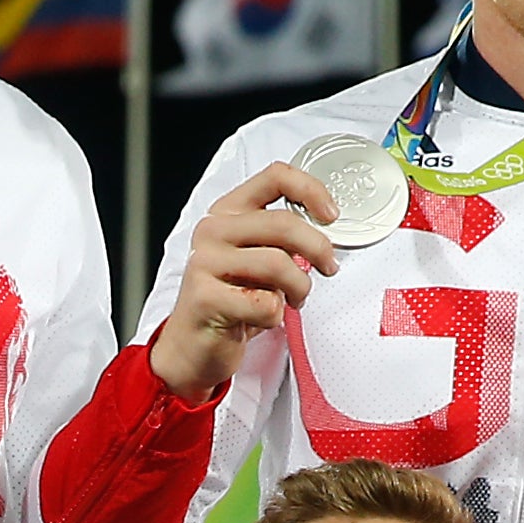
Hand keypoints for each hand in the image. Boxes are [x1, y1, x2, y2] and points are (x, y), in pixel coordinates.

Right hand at [144, 161, 346, 399]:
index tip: (331, 215)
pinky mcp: (205, 297)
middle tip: (328, 267)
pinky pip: (265, 304)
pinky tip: (263, 318)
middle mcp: (213, 230)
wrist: (192, 346)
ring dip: (299, 288)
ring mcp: (205, 262)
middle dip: (318, 248)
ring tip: (294, 299)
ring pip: (279, 264)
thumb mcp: (257, 258)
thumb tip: (324, 233)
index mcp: (227, 212)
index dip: (312, 190)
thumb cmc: (231, 301)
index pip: (275, 177)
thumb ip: (282, 240)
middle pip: (283, 223)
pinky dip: (276, 316)